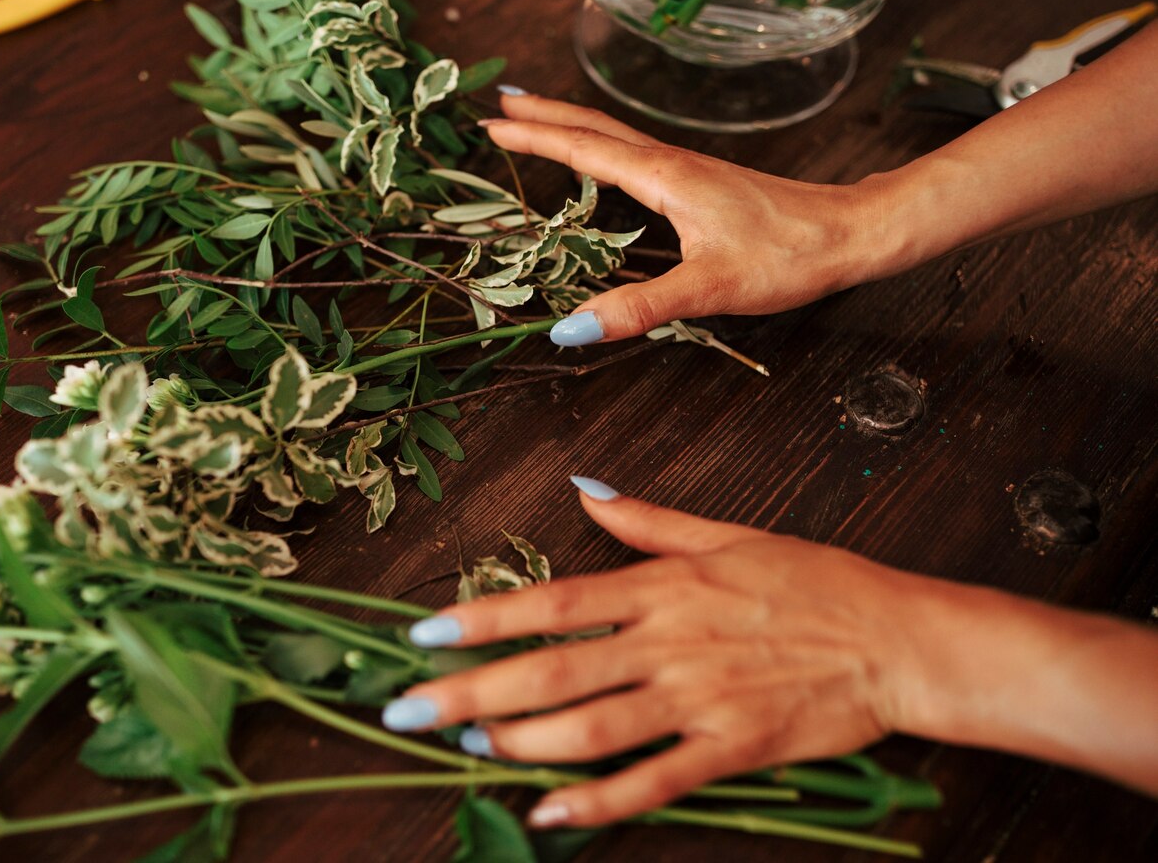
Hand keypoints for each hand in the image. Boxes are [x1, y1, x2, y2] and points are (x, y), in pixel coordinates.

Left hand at [382, 477, 933, 827]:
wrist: (897, 639)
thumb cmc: (816, 582)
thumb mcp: (730, 535)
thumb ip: (650, 522)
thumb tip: (588, 492)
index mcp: (664, 587)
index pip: (555, 601)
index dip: (484, 617)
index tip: (425, 631)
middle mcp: (669, 642)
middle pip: (552, 669)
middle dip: (470, 690)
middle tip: (407, 708)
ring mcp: (698, 700)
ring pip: (589, 728)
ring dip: (518, 740)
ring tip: (466, 744)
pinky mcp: (730, 749)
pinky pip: (652, 782)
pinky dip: (597, 802)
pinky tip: (547, 813)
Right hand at [480, 91, 896, 344]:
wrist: (851, 233)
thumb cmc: (789, 255)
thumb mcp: (708, 289)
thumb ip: (638, 308)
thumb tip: (571, 329)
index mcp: (664, 177)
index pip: (584, 149)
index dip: (536, 138)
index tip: (493, 127)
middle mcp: (672, 163)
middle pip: (595, 129)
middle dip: (544, 116)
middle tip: (500, 107)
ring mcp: (688, 170)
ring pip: (616, 137)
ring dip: (571, 127)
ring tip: (538, 122)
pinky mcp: (704, 183)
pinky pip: (636, 154)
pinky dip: (603, 148)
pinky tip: (606, 162)